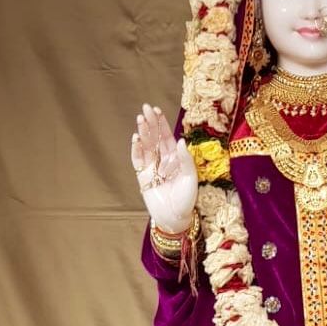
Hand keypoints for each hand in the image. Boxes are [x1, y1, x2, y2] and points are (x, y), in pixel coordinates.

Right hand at [131, 104, 197, 232]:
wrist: (174, 217)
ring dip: (143, 132)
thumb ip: (185, 160)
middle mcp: (163, 160)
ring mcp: (152, 167)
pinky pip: (138, 160)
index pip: (167, 136)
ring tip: (140, 119)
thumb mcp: (190, 178)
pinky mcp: (143, 176)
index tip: (156, 110)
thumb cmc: (186, 199)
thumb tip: (180, 140)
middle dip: (150, 123)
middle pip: (155, 137)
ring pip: (146, 146)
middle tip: (145, 108)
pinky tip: (136, 137)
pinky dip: (136, 149)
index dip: (162, 124)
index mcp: (176, 158)